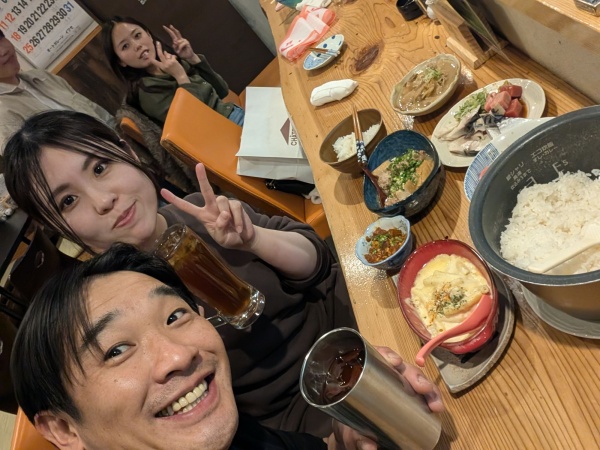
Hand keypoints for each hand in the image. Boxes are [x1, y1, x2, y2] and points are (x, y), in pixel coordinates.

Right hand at [149, 41, 188, 83]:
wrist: (180, 75)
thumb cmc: (173, 72)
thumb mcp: (166, 68)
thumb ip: (164, 60)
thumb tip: (164, 52)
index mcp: (162, 67)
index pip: (155, 62)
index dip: (151, 58)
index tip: (149, 55)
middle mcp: (164, 64)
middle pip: (160, 54)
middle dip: (158, 47)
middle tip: (158, 42)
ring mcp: (169, 62)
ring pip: (167, 54)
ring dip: (169, 55)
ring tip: (172, 59)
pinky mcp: (173, 61)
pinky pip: (172, 56)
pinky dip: (174, 57)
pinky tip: (176, 61)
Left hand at [160, 163, 255, 248]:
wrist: (244, 239)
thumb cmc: (229, 239)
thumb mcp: (222, 238)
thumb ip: (220, 228)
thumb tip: (224, 215)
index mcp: (203, 216)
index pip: (187, 207)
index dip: (175, 200)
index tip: (162, 191)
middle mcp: (212, 207)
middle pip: (206, 191)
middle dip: (202, 178)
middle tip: (199, 165)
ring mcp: (224, 204)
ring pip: (222, 202)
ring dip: (229, 217)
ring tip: (234, 229)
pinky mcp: (235, 204)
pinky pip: (235, 207)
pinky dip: (238, 219)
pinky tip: (240, 228)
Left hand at [163, 24, 197, 62]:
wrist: (188, 57)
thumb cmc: (182, 53)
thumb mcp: (176, 50)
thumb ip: (174, 46)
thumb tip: (175, 42)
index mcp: (177, 40)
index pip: (173, 34)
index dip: (169, 30)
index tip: (164, 27)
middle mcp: (180, 39)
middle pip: (176, 32)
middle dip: (173, 29)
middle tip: (170, 25)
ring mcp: (184, 40)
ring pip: (178, 41)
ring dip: (177, 47)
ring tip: (178, 51)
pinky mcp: (187, 42)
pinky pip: (181, 44)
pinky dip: (180, 48)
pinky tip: (180, 51)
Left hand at [326, 347, 443, 449]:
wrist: (353, 439)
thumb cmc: (347, 428)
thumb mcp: (348, 432)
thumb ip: (356, 438)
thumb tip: (370, 447)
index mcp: (361, 376)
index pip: (374, 356)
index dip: (386, 354)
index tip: (395, 362)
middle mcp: (381, 376)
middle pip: (400, 367)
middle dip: (414, 374)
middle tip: (423, 387)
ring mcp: (395, 386)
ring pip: (414, 378)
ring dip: (427, 386)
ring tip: (435, 402)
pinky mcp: (407, 398)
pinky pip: (420, 392)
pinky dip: (430, 396)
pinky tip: (436, 405)